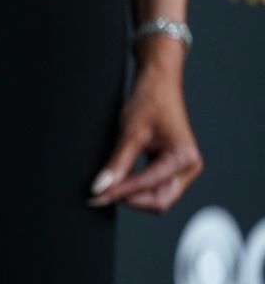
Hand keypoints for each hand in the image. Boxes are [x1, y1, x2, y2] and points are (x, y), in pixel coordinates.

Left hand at [88, 37, 202, 212]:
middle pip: (158, 200)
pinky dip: (134, 187)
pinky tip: (116, 181)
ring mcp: (181, 169)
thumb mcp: (130, 132)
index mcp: (184, 158)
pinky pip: (153, 186)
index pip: (148, 185)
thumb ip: (117, 163)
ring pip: (156, 197)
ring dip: (131, 194)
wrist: (157, 83)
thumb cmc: (149, 100)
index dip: (120, 192)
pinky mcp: (171, 167)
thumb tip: (100, 188)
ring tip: (105, 188)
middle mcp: (188, 167)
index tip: (96, 196)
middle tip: (99, 195)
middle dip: (130, 199)